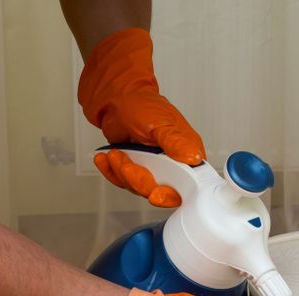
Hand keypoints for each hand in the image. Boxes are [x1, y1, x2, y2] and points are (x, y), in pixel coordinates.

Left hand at [78, 28, 204, 207]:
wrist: (115, 98)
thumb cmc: (141, 103)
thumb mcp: (161, 121)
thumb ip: (176, 141)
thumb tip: (193, 157)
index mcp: (186, 152)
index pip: (188, 184)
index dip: (172, 193)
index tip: (157, 193)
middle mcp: (172, 164)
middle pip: (161, 192)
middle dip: (140, 181)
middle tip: (128, 166)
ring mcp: (153, 169)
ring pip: (139, 188)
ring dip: (123, 172)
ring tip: (116, 153)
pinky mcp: (135, 170)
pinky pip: (123, 181)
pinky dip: (111, 171)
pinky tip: (105, 159)